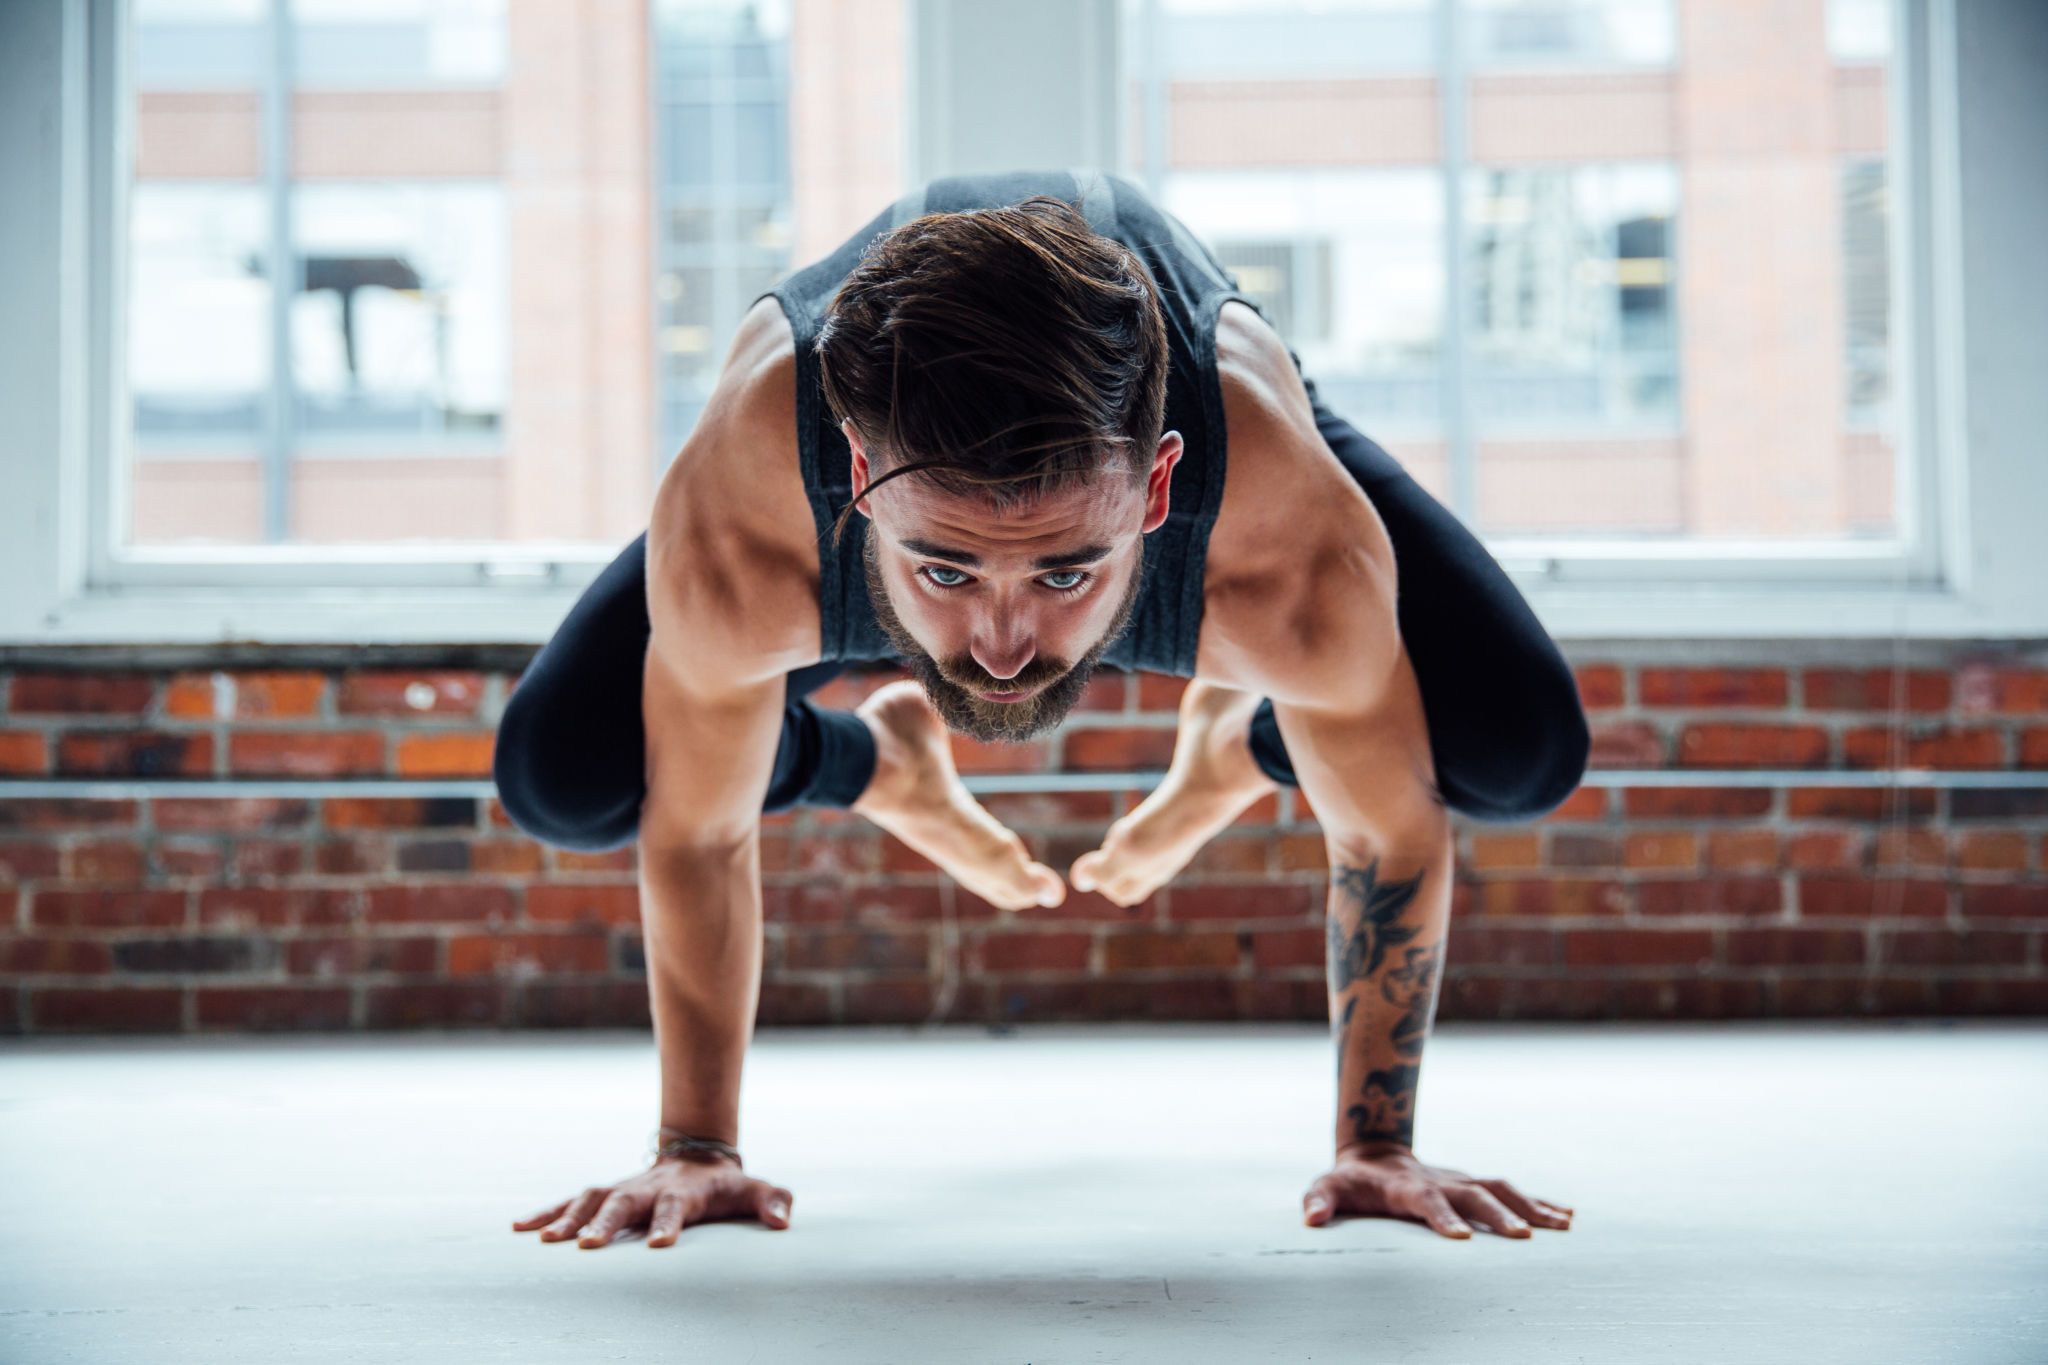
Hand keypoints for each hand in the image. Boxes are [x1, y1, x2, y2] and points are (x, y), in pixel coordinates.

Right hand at [512, 1155, 794, 1248]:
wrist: (699, 1156)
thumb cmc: (727, 1186)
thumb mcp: (755, 1190)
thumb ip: (772, 1201)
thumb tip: (782, 1220)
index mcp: (684, 1190)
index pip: (675, 1206)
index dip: (668, 1223)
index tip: (659, 1245)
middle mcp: (647, 1186)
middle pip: (623, 1202)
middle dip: (605, 1222)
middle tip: (586, 1246)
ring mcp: (623, 1187)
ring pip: (591, 1198)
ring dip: (568, 1218)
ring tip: (543, 1241)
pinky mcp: (604, 1194)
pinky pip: (571, 1201)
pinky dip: (546, 1212)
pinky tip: (519, 1229)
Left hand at [1301, 1147, 1571, 1239]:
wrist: (1372, 1151)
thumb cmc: (1349, 1180)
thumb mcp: (1327, 1186)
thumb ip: (1319, 1200)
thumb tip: (1311, 1218)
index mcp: (1406, 1186)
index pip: (1426, 1200)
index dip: (1442, 1217)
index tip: (1462, 1239)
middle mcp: (1440, 1180)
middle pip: (1473, 1195)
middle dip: (1498, 1215)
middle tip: (1525, 1237)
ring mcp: (1460, 1180)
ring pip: (1500, 1188)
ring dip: (1531, 1205)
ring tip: (1564, 1226)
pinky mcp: (1472, 1184)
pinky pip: (1510, 1190)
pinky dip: (1540, 1201)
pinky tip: (1568, 1216)